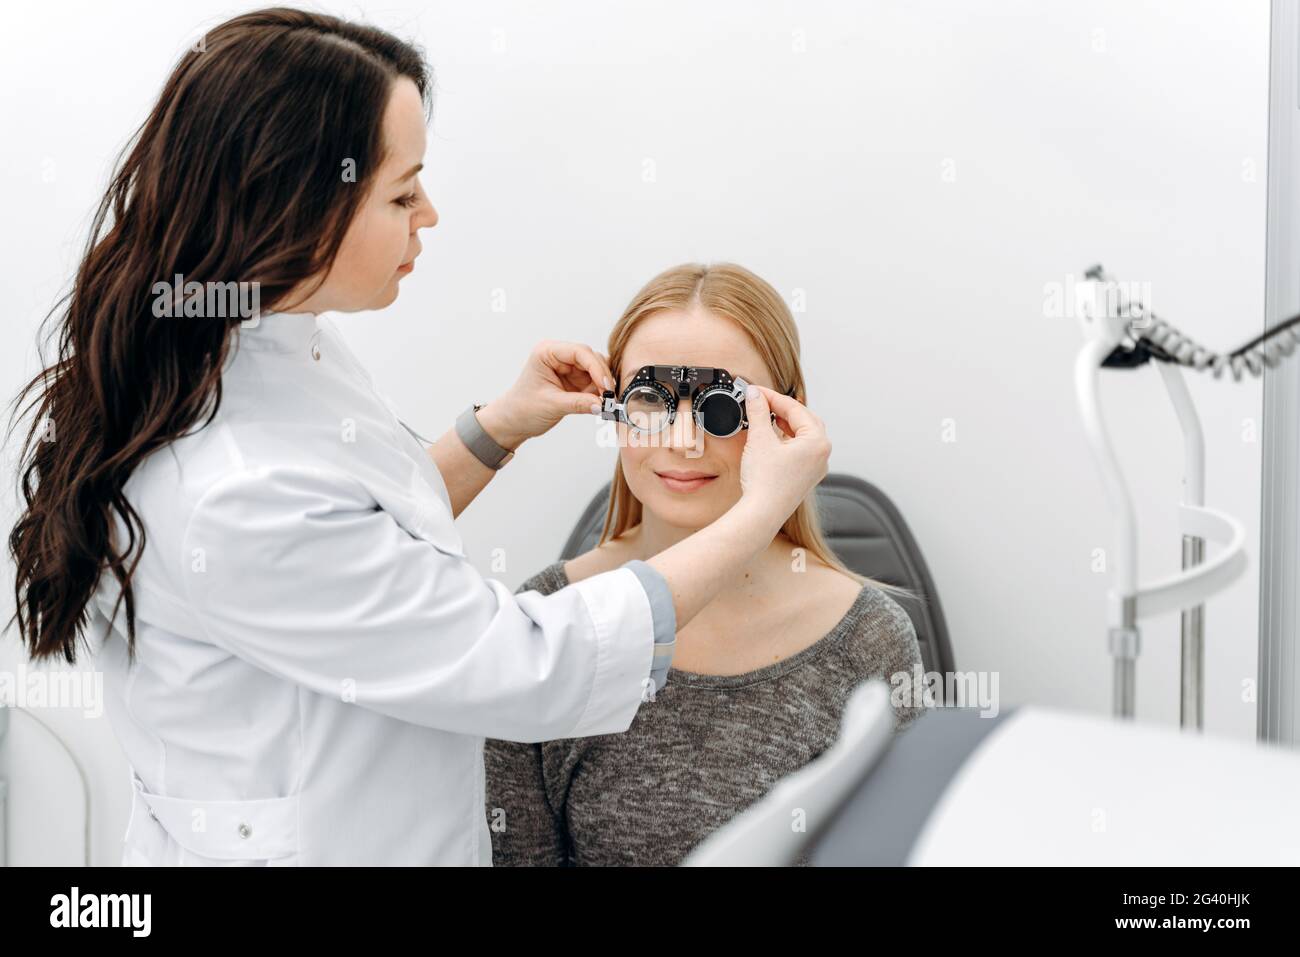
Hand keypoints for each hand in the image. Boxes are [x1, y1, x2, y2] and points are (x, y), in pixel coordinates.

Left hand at [474, 340, 614, 449]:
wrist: (513, 422)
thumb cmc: (522, 409)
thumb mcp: (551, 405)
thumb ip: (578, 403)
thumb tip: (602, 404)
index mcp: (546, 352)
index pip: (579, 352)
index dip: (596, 367)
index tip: (606, 386)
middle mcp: (558, 356)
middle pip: (590, 358)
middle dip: (601, 377)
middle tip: (610, 397)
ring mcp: (567, 368)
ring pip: (595, 369)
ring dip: (602, 385)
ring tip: (605, 402)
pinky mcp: (573, 380)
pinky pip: (593, 382)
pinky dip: (599, 392)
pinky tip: (600, 403)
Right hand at [736, 385, 830, 528]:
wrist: (762, 513)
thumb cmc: (765, 481)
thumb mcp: (760, 439)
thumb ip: (758, 411)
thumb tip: (754, 394)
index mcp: (818, 441)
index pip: (795, 409)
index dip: (772, 397)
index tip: (756, 391)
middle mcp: (822, 454)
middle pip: (804, 420)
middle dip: (782, 409)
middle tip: (761, 402)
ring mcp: (816, 467)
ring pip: (803, 435)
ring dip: (784, 424)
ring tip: (765, 418)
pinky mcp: (806, 477)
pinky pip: (800, 450)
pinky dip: (786, 440)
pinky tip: (772, 439)